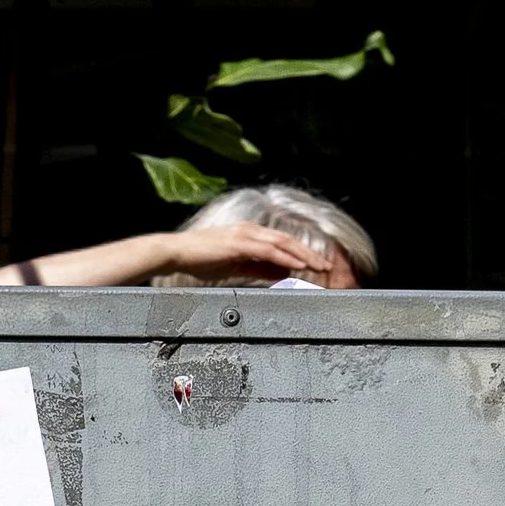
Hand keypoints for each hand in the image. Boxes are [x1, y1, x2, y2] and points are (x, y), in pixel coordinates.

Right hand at [151, 216, 357, 288]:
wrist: (178, 252)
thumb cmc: (201, 259)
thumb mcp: (236, 267)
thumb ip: (259, 270)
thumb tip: (282, 275)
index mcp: (250, 234)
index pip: (282, 243)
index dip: (301, 253)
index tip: (316, 264)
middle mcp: (251, 230)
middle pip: (288, 241)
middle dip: (309, 253)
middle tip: (326, 266)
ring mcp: (246, 234)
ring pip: (282, 244)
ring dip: (303, 255)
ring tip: (319, 266)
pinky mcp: (240, 243)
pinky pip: (269, 251)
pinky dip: (285, 258)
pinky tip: (298, 266)